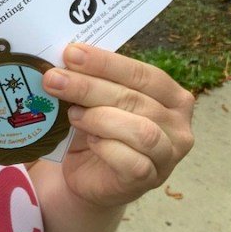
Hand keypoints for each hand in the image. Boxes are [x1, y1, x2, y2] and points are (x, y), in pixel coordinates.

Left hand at [41, 43, 194, 208]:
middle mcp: (177, 123)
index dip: (105, 62)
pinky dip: (106, 147)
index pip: (141, 73)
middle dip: (88, 86)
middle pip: (134, 98)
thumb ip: (93, 81)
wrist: (89, 177)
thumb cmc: (98, 132)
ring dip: (99, 118)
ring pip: (140, 130)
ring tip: (72, 114)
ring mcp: (168, 154)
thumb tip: (66, 60)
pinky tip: (90, 141)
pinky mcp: (151, 178)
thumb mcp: (97, 101)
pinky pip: (132, 161)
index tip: (71, 53)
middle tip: (53, 79)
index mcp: (171, 95)